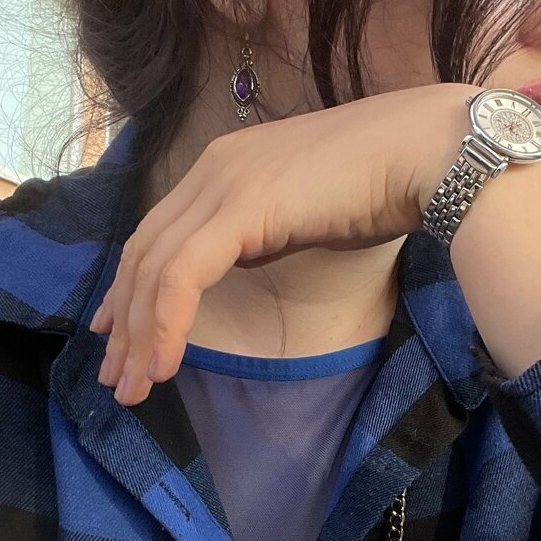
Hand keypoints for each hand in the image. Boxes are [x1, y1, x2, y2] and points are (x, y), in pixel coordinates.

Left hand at [91, 82, 477, 404]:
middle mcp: (211, 169)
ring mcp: (221, 185)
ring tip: (133, 388)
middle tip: (117, 378)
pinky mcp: (237, 209)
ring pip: (153, 269)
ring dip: (139, 335)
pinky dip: (166, 323)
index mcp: (225, 166)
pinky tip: (164, 364)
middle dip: (124, 321)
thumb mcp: (304, 212)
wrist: (423, 152)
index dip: (131, 288)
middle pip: (144, 253)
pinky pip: (181, 276)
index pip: (158, 233)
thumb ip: (265, 229)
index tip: (119, 335)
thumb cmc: (384, 183)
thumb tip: (244, 257)